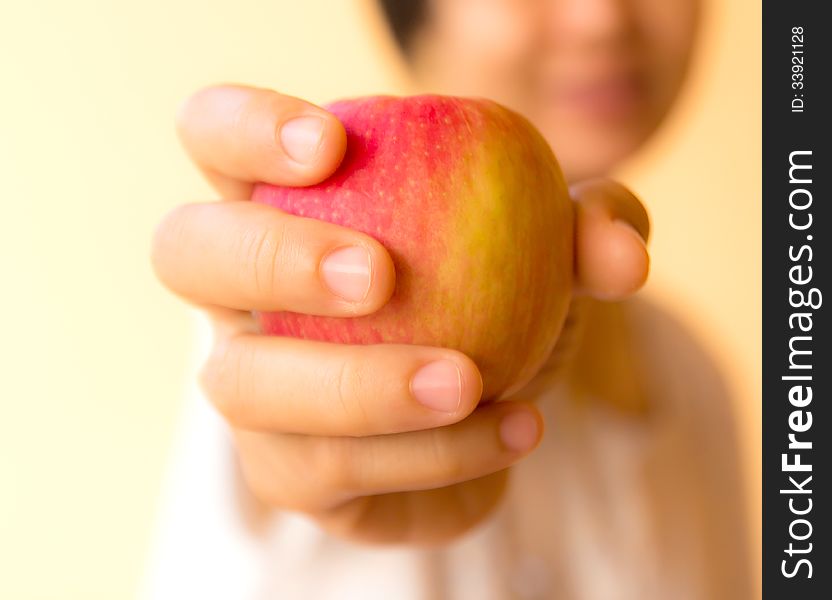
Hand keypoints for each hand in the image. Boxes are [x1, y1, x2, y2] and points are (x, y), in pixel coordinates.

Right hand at [151, 85, 648, 545]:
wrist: (495, 392)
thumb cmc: (501, 287)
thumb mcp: (558, 243)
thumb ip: (590, 228)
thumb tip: (617, 254)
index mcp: (285, 202)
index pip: (215, 136)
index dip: (246, 129)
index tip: (332, 144)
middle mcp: (242, 293)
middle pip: (186, 252)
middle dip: (272, 258)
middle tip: (378, 276)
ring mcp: (253, 386)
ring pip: (243, 387)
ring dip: (356, 387)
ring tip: (468, 379)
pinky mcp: (289, 470)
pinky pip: (332, 472)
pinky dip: (428, 457)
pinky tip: (513, 428)